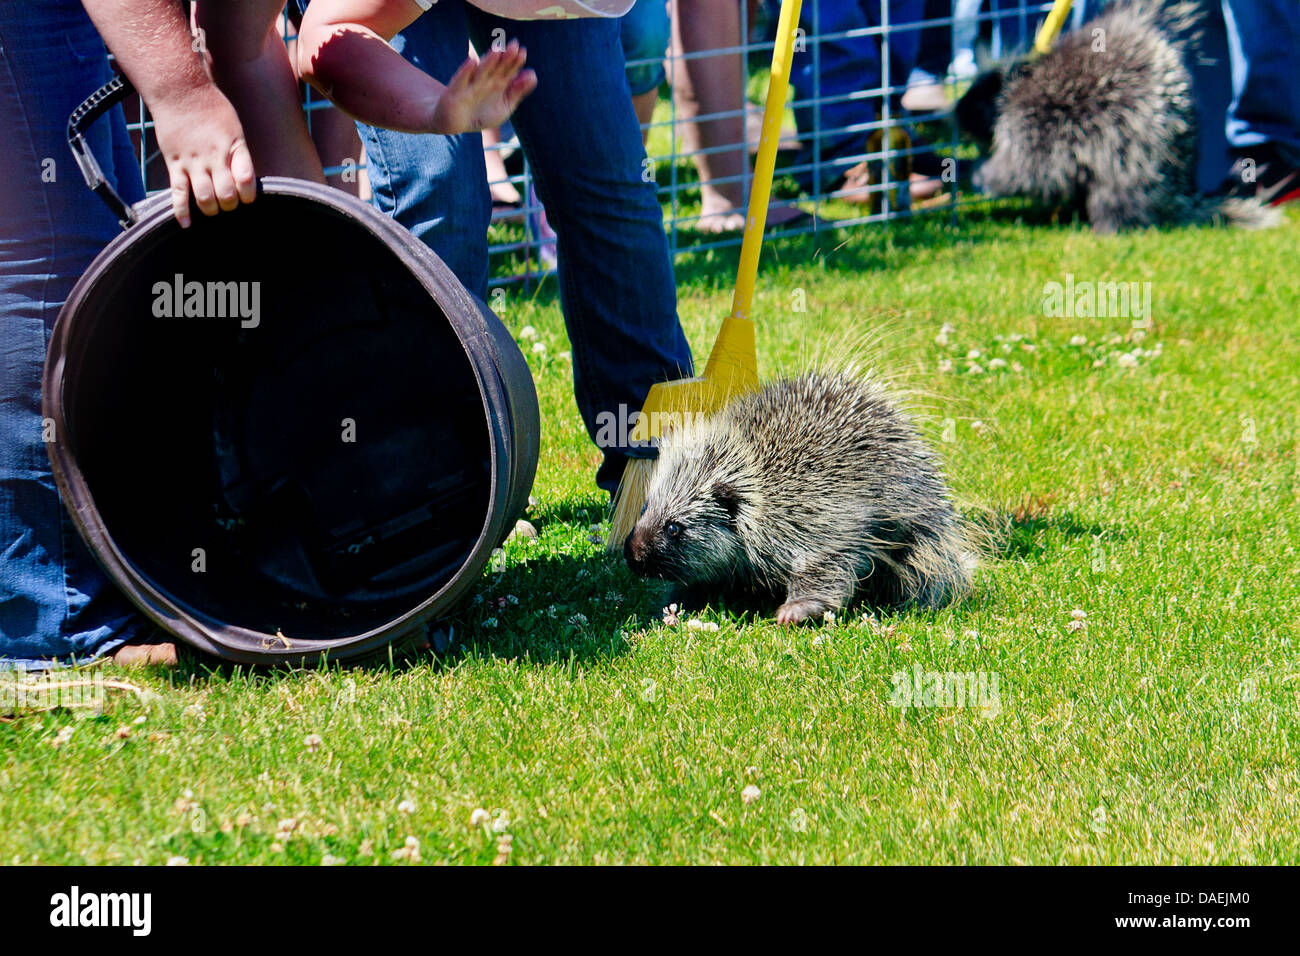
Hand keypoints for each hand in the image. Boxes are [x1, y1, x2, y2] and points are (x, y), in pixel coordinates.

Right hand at [151, 84, 257, 226]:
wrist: (180, 90)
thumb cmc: (211, 109)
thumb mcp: (234, 128)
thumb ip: (239, 155)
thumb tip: (244, 181)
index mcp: (234, 147)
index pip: (246, 180)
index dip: (249, 195)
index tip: (247, 199)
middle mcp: (214, 157)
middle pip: (226, 195)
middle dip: (230, 206)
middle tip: (229, 204)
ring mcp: (193, 161)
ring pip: (204, 197)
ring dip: (211, 209)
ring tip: (213, 208)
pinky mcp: (175, 163)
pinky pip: (178, 192)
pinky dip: (181, 211)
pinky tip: (186, 224)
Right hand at [429, 40, 536, 135]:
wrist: (454, 124)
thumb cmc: (481, 114)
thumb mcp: (505, 106)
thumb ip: (518, 92)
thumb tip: (533, 75)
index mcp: (498, 83)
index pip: (509, 70)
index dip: (516, 62)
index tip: (523, 52)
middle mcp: (485, 80)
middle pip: (496, 67)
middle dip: (505, 57)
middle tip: (514, 45)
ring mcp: (470, 85)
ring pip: (481, 71)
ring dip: (488, 60)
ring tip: (497, 50)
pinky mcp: (456, 92)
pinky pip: (461, 80)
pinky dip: (466, 71)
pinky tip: (472, 62)